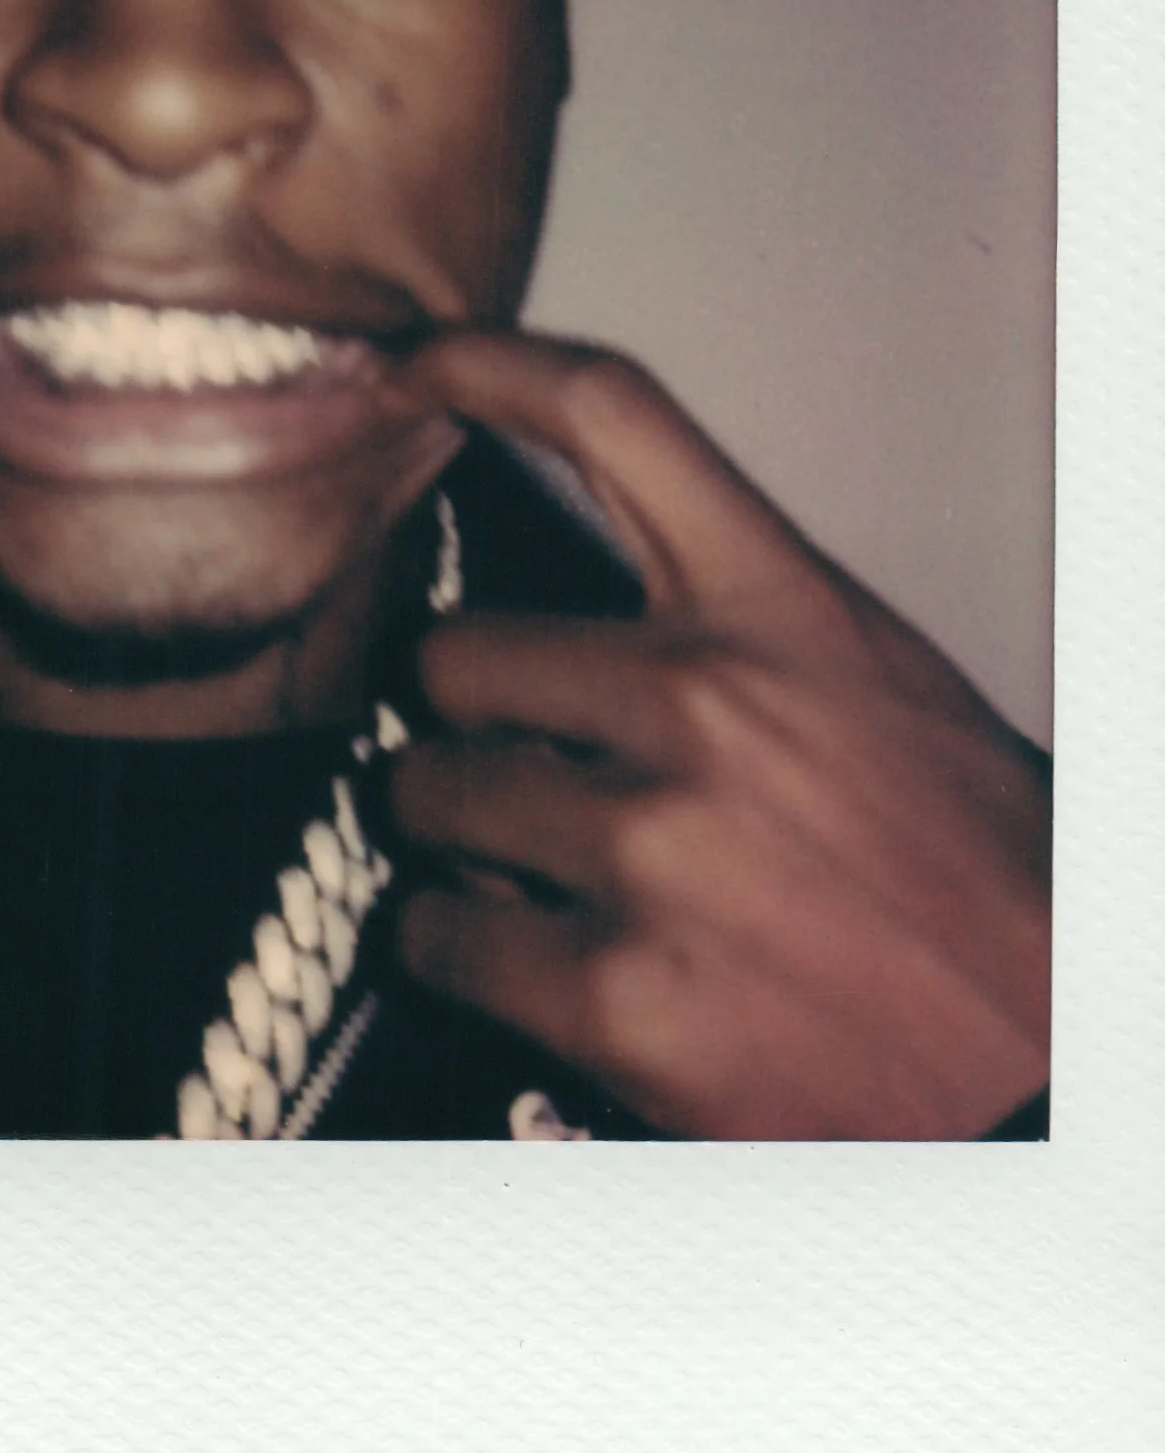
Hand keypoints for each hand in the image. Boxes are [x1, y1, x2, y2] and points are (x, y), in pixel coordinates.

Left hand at [388, 333, 1050, 1139]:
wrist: (1049, 1084)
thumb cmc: (982, 900)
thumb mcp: (883, 703)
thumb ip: (742, 643)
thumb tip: (589, 634)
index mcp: (789, 615)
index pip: (612, 420)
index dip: (481, 368)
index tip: (403, 371)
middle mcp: (709, 708)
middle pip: (454, 652)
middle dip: (464, 725)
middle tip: (508, 775)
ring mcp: (654, 847)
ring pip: (423, 795)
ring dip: (455, 843)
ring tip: (536, 882)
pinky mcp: (614, 993)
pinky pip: (433, 933)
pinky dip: (455, 952)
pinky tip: (529, 970)